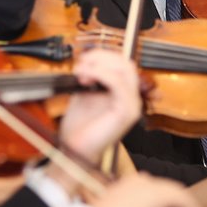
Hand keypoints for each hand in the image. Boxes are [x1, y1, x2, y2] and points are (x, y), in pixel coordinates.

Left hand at [60, 49, 140, 163]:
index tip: (82, 60)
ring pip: (125, 69)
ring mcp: (132, 105)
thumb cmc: (79, 127)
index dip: (102, 56)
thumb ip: (91, 77)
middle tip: (81, 65)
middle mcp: (131, 98)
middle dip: (101, 57)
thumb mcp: (84, 94)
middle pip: (126, 63)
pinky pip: (119, 84)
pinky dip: (101, 74)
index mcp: (123, 93)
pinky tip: (87, 77)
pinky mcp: (126, 112)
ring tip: (82, 71)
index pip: (122, 63)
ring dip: (100, 64)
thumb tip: (87, 59)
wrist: (75, 150)